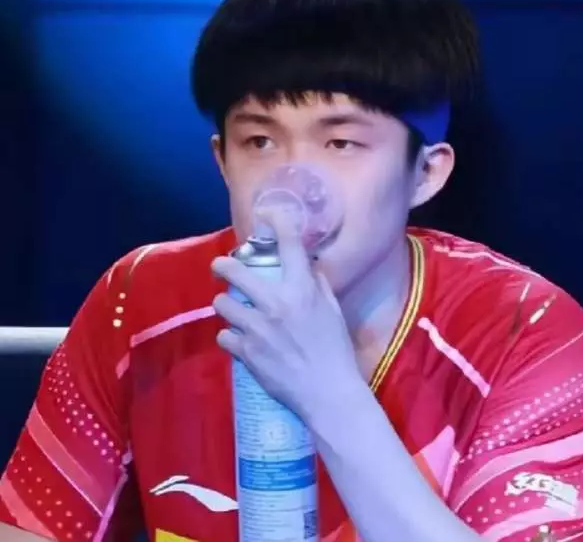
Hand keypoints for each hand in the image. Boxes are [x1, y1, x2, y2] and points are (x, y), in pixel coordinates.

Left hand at [211, 225, 361, 425]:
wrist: (327, 393)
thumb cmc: (335, 349)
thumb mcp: (333, 310)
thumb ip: (316, 284)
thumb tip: (305, 264)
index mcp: (301, 288)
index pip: (288, 244)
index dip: (276, 223)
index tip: (266, 215)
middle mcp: (276, 302)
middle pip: (235, 271)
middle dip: (223, 266)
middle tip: (221, 268)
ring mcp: (258, 327)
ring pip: (222, 303)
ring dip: (225, 305)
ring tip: (230, 309)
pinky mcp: (246, 352)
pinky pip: (224, 335)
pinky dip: (229, 337)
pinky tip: (237, 340)